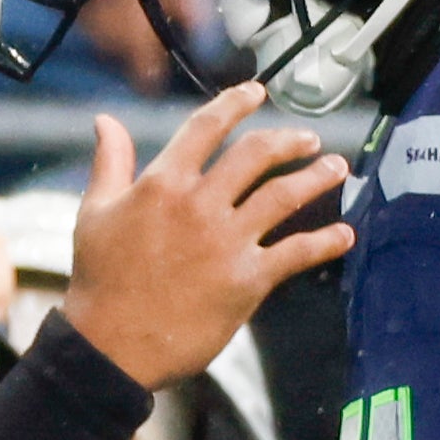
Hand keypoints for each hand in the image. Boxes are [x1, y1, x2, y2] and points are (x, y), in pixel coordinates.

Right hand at [63, 82, 353, 389]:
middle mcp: (200, 204)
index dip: (235, 103)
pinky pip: (296, 252)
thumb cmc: (99, 280)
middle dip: (288, 140)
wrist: (111, 346)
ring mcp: (227, 241)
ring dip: (316, 176)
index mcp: (162, 183)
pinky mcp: (248, 280)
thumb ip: (110, 162)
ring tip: (336, 166)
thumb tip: (106, 121)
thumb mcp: (95, 212)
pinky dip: (326, 241)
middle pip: (256, 154)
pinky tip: (344, 234)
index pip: (207, 127)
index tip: (255, 93)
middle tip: (307, 138)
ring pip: (284, 195)